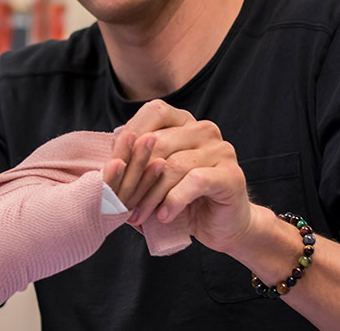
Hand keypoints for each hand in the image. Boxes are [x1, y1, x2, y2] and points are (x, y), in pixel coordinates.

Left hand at [105, 99, 253, 252]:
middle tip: (121, 202)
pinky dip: (174, 200)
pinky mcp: (231, 174)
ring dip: (150, 195)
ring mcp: (221, 150)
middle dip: (134, 175)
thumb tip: (108, 162)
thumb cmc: (182, 198)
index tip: (113, 167)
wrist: (222, 225)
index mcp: (184, 121)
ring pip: (173, 165)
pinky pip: (195, 181)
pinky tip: (164, 216)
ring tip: (138, 216)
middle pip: (158, 143)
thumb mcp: (154, 177)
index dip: (129, 138)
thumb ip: (136, 162)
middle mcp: (204, 130)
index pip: (152, 114)